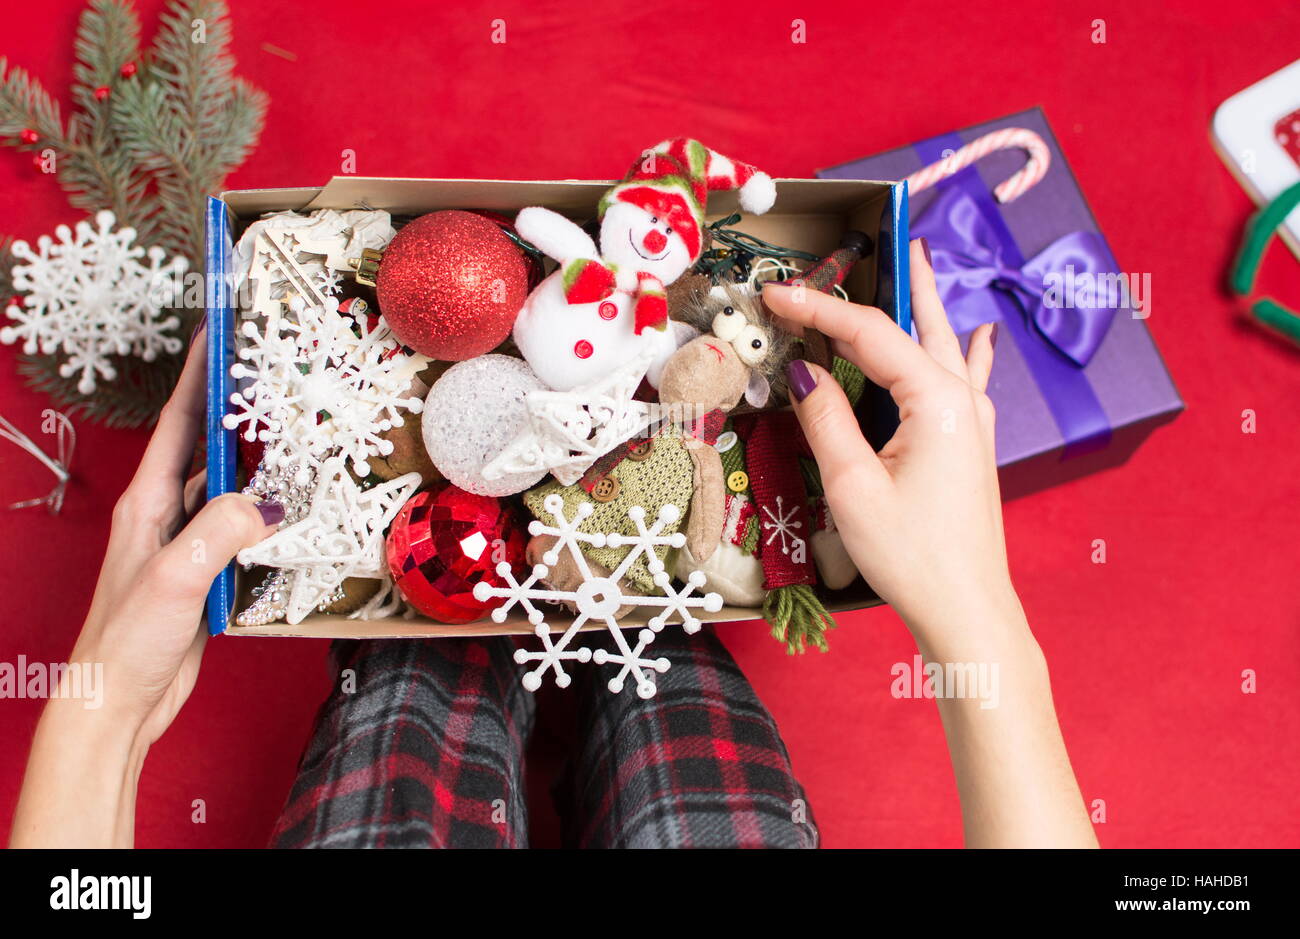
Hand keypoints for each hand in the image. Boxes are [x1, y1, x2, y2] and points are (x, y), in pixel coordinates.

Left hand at [11, 323, 280, 846]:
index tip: (221, 330)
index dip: (200, 374)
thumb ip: (221, 531)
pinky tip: (294, 509)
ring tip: (295, 432)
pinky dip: (270, 511)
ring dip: (260, 460)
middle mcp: (166, 514)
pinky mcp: (208, 570)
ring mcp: (187, 541)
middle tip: (274, 374)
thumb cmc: (127, 641)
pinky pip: (244, 527)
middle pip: (208, 445)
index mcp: (148, 502)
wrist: (119, 700)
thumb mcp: (177, 577)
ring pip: (230, 486)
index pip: (180, 422)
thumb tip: (268, 502)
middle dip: (237, 407)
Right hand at [763, 240, 1010, 658]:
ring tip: (917, 258)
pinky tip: (980, 333)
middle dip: (887, 281)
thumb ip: (827, 417)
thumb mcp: (852, 486)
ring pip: (944, 342)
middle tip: (872, 237)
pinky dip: (965, 348)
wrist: (966, 610)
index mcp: (933, 400)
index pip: (868, 333)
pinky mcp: (971, 444)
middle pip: (916, 323)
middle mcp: (960, 399)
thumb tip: (804, 367)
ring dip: (925, 302)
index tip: (774, 291)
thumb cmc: (911, 554)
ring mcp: (972, 421)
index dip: (817, 307)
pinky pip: (966, 378)